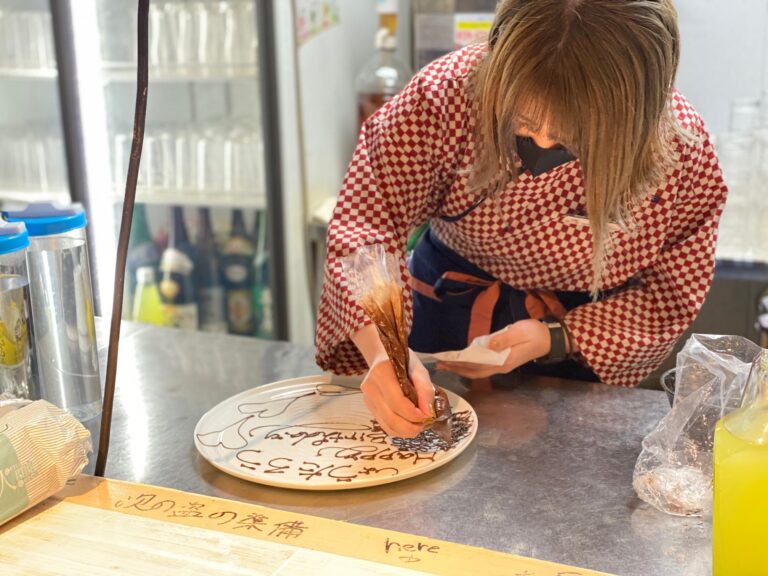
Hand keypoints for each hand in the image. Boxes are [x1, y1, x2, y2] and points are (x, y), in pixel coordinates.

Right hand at [360, 350, 434, 437]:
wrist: (383, 358)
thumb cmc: (402, 361)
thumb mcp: (418, 369)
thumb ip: (425, 388)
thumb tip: (428, 411)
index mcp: (381, 374)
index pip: (396, 402)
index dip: (413, 414)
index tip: (428, 415)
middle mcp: (370, 388)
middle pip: (391, 418)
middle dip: (412, 427)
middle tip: (426, 423)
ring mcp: (368, 400)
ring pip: (388, 426)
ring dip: (407, 431)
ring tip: (420, 424)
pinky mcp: (370, 408)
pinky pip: (385, 426)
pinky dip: (400, 430)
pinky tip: (410, 423)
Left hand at [436, 319, 550, 378]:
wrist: (549, 338)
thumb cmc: (535, 333)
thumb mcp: (519, 332)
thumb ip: (503, 339)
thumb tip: (487, 345)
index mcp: (503, 361)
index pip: (477, 367)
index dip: (460, 366)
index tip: (446, 362)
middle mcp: (501, 366)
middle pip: (475, 372)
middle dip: (457, 368)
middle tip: (440, 364)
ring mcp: (502, 364)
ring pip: (478, 369)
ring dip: (462, 367)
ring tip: (447, 362)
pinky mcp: (502, 360)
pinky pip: (483, 364)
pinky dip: (471, 363)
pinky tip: (463, 358)